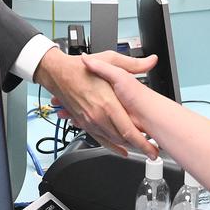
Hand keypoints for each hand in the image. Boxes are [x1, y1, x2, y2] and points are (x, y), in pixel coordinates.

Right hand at [35, 49, 158, 156]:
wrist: (56, 73)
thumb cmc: (81, 68)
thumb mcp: (110, 59)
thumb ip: (133, 64)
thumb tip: (152, 61)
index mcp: (108, 103)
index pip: (128, 131)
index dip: (143, 143)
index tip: (153, 149)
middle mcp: (98, 116)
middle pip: (122, 139)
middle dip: (138, 146)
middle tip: (151, 149)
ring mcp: (90, 121)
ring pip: (112, 140)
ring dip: (126, 145)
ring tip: (141, 147)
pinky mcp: (84, 123)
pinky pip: (99, 140)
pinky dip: (111, 147)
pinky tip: (121, 150)